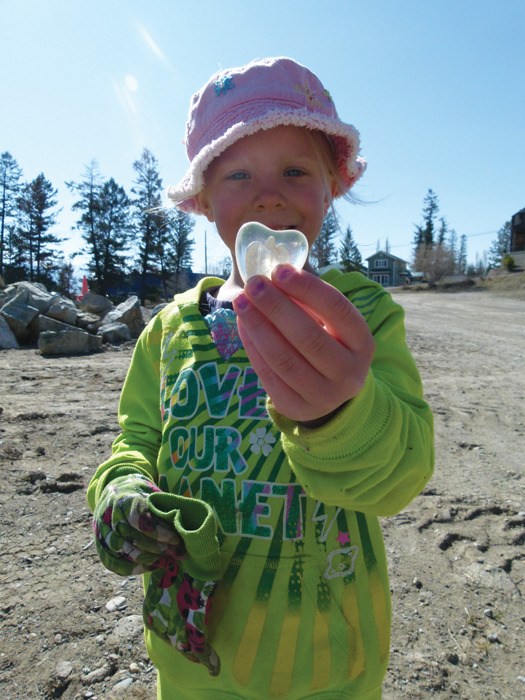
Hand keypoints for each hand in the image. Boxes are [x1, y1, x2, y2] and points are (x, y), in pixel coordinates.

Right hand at [93, 474, 183, 575]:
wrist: (115, 492)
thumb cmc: (141, 496)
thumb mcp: (151, 495)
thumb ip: (162, 511)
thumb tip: (183, 530)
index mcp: (124, 500)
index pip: (140, 520)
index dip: (160, 532)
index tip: (176, 539)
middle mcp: (110, 517)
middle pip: (134, 538)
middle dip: (158, 549)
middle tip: (176, 553)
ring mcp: (103, 533)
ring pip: (125, 552)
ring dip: (149, 560)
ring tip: (167, 561)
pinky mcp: (100, 546)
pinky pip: (115, 563)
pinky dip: (134, 568)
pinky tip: (152, 566)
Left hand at [233, 265, 374, 422]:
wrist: (332, 392)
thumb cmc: (328, 344)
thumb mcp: (330, 324)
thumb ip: (308, 302)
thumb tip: (272, 278)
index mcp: (363, 343)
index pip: (337, 310)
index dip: (307, 288)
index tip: (279, 270)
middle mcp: (348, 373)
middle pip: (308, 337)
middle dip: (276, 307)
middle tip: (253, 284)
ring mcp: (324, 395)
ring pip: (284, 359)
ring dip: (258, 327)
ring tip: (241, 302)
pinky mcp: (297, 408)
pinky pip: (269, 376)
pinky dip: (253, 348)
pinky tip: (243, 325)